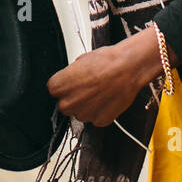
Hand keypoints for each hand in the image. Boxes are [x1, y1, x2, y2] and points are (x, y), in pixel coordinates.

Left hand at [47, 27, 171, 125]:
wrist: (128, 68)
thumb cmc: (106, 61)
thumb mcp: (81, 60)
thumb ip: (71, 74)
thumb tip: (72, 78)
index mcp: (58, 86)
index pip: (54, 90)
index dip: (65, 85)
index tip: (73, 82)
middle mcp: (68, 103)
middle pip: (65, 105)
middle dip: (74, 98)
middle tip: (88, 88)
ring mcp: (84, 114)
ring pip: (81, 113)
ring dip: (87, 106)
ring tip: (101, 92)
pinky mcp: (99, 121)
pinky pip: (95, 118)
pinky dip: (101, 111)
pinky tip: (108, 99)